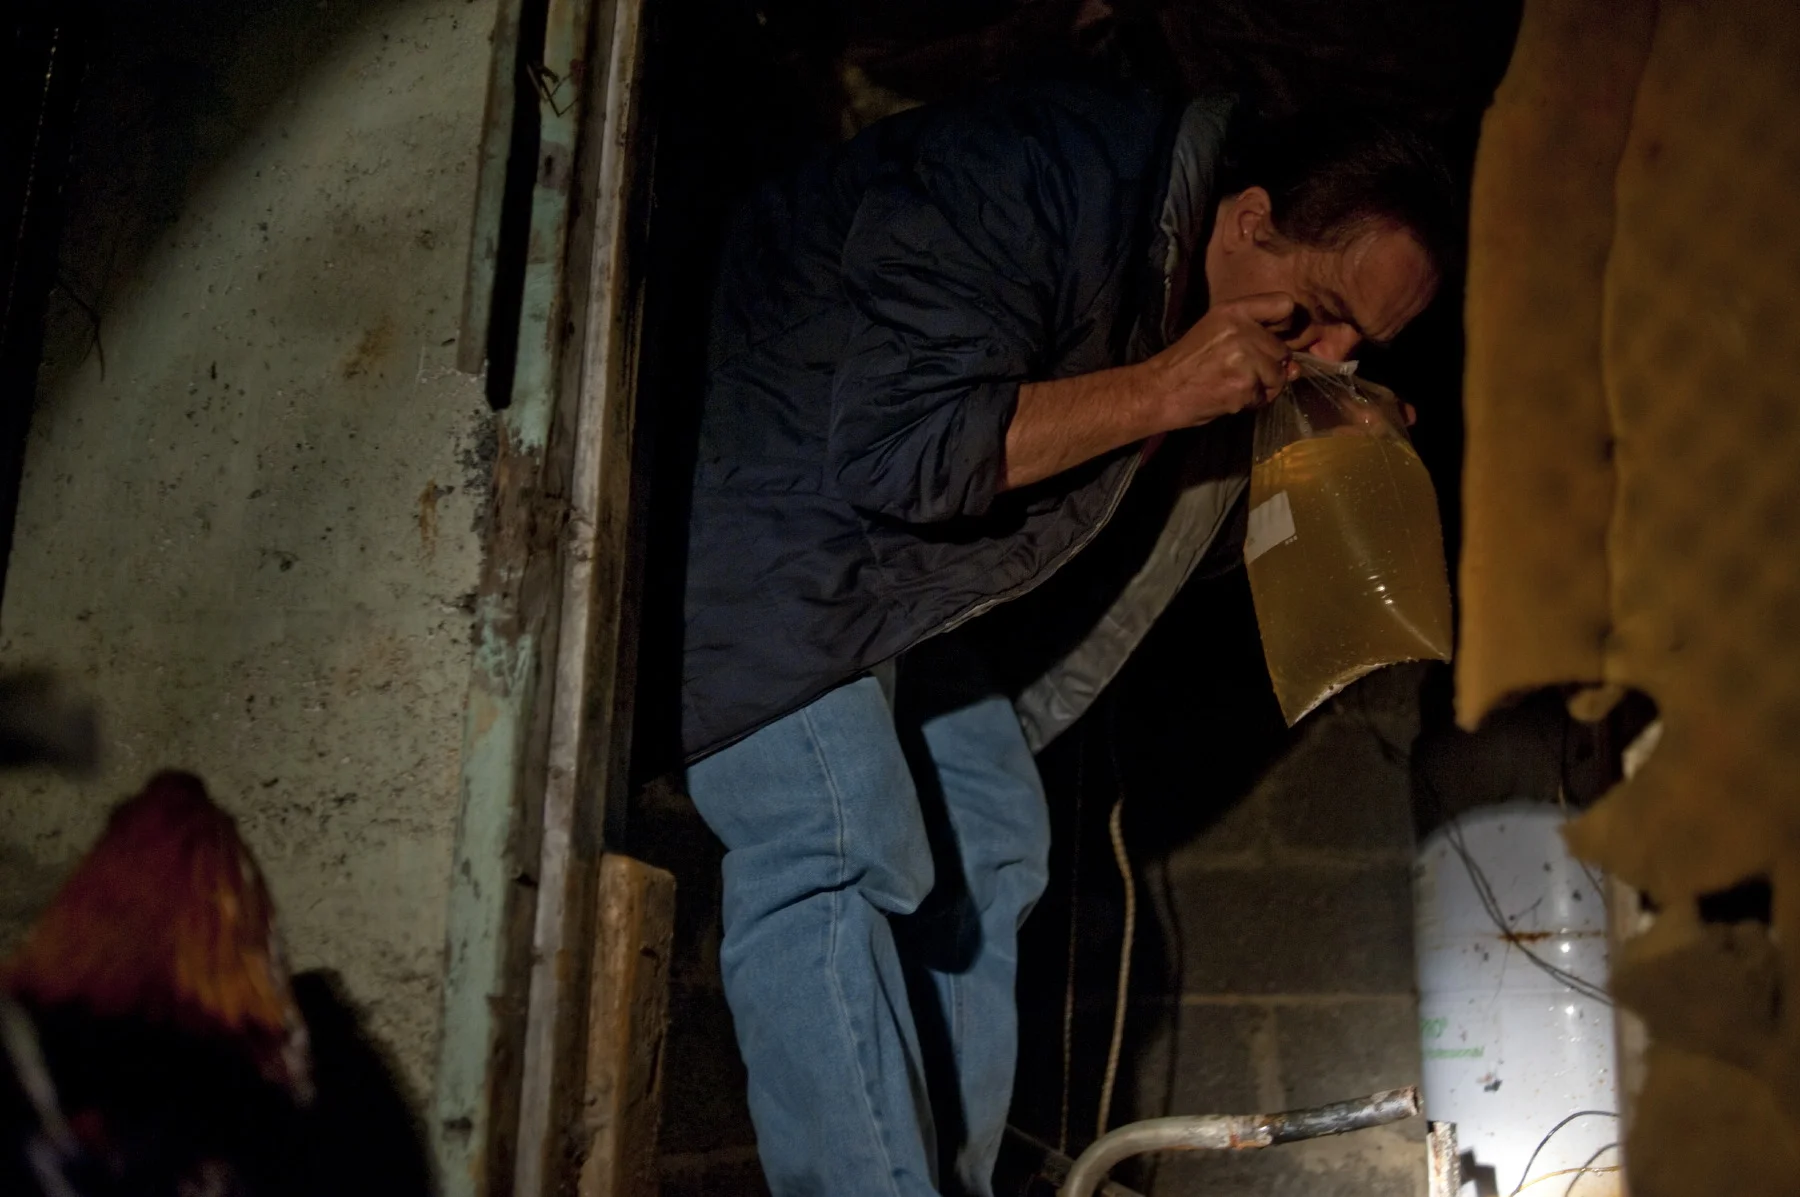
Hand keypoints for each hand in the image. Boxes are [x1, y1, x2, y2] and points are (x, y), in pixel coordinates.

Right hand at [1136, 293, 1300, 430]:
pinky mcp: (1244, 386)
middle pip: (1282, 350)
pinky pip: (1264, 397)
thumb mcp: (1216, 331)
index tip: (1275, 336)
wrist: (1160, 390)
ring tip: (1233, 385)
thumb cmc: (1188, 363)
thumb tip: (1295, 368)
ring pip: (1278, 376)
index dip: (1286, 323)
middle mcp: (1241, 330)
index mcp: (1233, 310)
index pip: (1283, 304)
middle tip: (1237, 372)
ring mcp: (1244, 358)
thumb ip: (1256, 337)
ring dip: (1261, 387)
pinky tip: (1228, 397)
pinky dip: (1250, 402)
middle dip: (1268, 366)